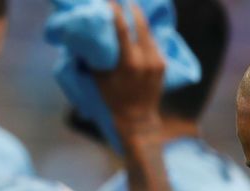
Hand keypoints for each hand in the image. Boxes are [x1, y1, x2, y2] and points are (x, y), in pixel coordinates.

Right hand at [93, 2, 164, 132]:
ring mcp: (157, 61)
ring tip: (131, 10)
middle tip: (123, 0)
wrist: (137, 119)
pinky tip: (140, 29)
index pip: (122, 29)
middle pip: (140, 24)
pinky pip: (154, 43)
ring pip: (149, 32)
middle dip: (131, 8)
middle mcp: (145, 59)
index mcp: (128, 62)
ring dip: (140, 20)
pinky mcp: (163, 64)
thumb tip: (86, 40)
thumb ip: (96, 59)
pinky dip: (146, 35)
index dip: (115, 12)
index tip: (109, 2)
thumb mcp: (100, 79)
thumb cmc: (113, 99)